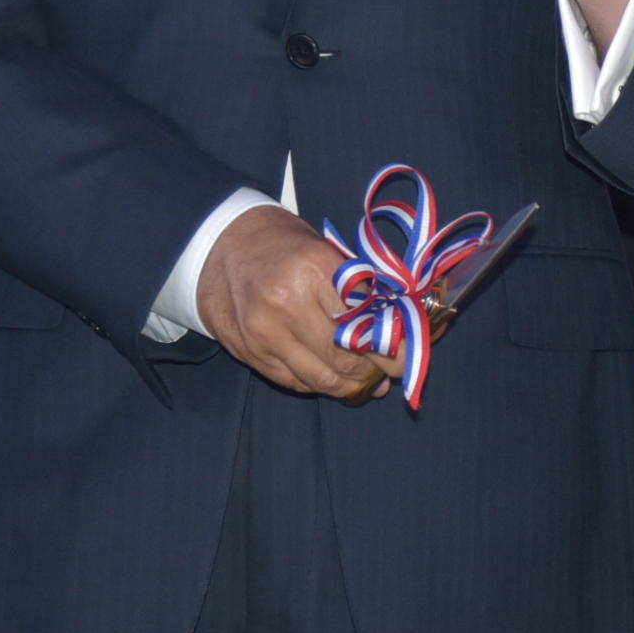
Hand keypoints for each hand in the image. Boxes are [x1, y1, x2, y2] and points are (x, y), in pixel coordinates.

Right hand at [195, 205, 400, 401]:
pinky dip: (321, 384)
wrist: (223, 247)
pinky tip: (335, 379)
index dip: (393, 346)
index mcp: (314, 269)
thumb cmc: (286, 246)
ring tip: (369, 382)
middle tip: (393, 372)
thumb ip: (360, 290)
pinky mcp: (250, 354)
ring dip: (352, 386)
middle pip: (345, 357)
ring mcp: (265, 333)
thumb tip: (400, 329)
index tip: (410, 356)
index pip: (365, 321)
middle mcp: (287, 304)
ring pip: (322, 379)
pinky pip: (295, 382)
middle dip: (377, 371)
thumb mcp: (327, 252)